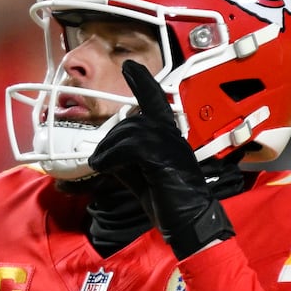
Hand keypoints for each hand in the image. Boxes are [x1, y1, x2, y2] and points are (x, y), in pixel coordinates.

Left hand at [87, 61, 234, 258]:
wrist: (190, 224)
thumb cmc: (169, 203)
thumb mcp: (141, 176)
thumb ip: (126, 161)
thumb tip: (103, 154)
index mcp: (170, 137)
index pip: (155, 102)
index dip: (143, 82)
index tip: (130, 66)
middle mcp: (173, 136)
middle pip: (134, 121)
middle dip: (110, 139)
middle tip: (100, 160)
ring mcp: (171, 145)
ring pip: (130, 131)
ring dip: (109, 149)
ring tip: (100, 165)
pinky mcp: (164, 158)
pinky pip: (130, 147)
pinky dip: (111, 157)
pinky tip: (104, 168)